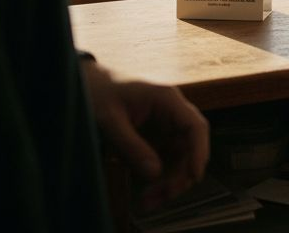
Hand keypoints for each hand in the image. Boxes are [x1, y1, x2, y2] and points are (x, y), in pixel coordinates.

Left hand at [80, 60, 208, 210]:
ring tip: (148, 202)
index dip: (199, 151)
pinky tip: (146, 194)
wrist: (89, 85)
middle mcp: (173, 114)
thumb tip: (154, 174)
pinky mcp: (158, 138)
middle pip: (190, 148)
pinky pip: (167, 162)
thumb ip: (131, 146)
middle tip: (161, 197)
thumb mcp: (109, 120)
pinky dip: (160, 180)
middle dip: (180, 176)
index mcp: (167, 100)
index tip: (194, 175)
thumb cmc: (98, 93)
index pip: (195, 126)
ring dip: (170, 182)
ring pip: (181, 158)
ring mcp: (167, 126)